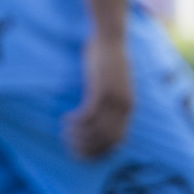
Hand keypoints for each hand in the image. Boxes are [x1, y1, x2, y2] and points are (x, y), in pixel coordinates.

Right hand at [64, 33, 133, 158]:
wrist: (110, 39)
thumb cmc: (108, 61)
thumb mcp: (115, 85)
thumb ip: (111, 101)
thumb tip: (99, 118)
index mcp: (129, 108)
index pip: (117, 141)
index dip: (99, 152)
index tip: (82, 154)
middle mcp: (124, 108)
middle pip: (105, 139)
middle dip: (86, 148)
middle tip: (69, 148)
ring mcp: (113, 100)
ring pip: (95, 130)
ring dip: (77, 135)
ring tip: (64, 132)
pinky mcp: (101, 91)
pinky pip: (87, 115)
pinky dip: (75, 121)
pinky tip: (65, 119)